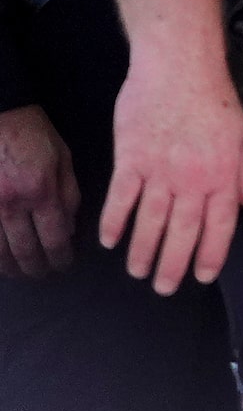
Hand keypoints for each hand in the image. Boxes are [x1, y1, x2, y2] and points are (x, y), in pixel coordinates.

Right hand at [0, 104, 80, 278]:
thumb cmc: (33, 135)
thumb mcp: (63, 159)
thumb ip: (68, 195)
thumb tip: (69, 230)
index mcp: (41, 191)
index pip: (55, 239)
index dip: (60, 258)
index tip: (64, 266)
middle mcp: (13, 204)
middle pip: (25, 251)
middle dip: (37, 268)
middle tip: (43, 275)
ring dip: (12, 267)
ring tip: (22, 273)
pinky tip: (1, 261)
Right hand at [100, 59, 242, 293]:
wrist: (179, 66)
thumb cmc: (214, 99)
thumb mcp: (240, 136)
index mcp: (222, 174)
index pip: (220, 225)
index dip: (212, 254)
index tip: (203, 276)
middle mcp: (192, 178)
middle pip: (183, 231)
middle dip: (173, 265)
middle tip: (165, 288)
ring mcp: (159, 170)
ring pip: (150, 222)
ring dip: (143, 251)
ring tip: (138, 273)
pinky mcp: (131, 159)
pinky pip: (121, 198)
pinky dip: (114, 222)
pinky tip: (110, 242)